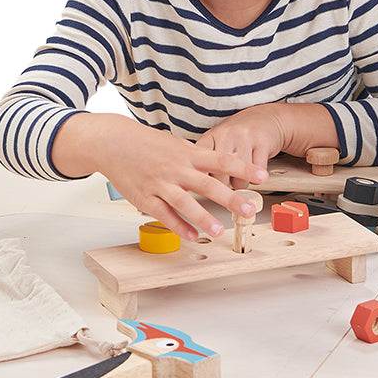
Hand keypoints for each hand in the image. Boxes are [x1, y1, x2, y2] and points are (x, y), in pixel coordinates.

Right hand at [52, 113, 267, 240]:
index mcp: (188, 153)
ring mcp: (160, 184)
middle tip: (249, 210)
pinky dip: (178, 226)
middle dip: (231, 198)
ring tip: (218, 230)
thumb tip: (220, 167)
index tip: (263, 175)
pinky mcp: (145, 198)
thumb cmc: (147, 143)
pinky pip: (164, 215)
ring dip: (203, 218)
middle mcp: (177, 169)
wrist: (114, 142)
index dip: (244, 167)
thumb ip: (197, 157)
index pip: (223, 160)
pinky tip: (191, 235)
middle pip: (209, 184)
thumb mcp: (177, 144)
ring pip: (185, 203)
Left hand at [196, 104, 287, 187]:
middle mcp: (225, 134)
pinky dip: (256, 179)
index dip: (199, 179)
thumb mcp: (217, 142)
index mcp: (211, 136)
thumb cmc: (238, 134)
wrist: (266, 117)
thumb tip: (195, 185)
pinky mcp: (261, 142)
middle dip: (223, 186)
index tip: (199, 189)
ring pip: (239, 177)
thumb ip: (206, 159)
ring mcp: (244, 137)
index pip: (198, 162)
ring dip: (241, 183)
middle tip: (227, 183)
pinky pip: (256, 172)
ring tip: (242, 176)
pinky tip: (254, 172)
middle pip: (219, 175)